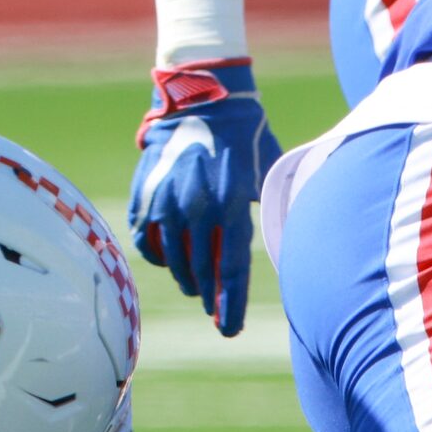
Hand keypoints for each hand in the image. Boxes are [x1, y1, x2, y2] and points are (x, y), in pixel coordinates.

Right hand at [131, 61, 280, 335]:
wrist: (204, 100)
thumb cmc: (247, 140)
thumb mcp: (267, 177)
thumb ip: (272, 212)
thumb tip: (286, 247)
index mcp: (230, 205)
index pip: (230, 269)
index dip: (229, 305)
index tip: (228, 331)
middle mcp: (195, 208)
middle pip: (201, 273)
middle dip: (210, 297)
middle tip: (216, 312)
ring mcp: (165, 203)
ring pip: (173, 262)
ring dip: (188, 279)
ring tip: (197, 287)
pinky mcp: (145, 196)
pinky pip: (148, 242)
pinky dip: (160, 255)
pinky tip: (172, 258)